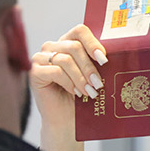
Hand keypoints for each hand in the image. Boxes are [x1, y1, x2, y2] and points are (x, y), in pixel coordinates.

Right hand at [30, 22, 106, 150]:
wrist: (66, 119)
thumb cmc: (80, 96)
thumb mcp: (90, 74)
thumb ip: (96, 61)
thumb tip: (114, 53)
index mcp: (66, 42)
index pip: (80, 31)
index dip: (93, 43)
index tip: (104, 59)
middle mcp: (52, 46)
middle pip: (74, 46)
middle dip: (89, 66)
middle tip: (98, 83)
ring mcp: (40, 58)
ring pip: (65, 59)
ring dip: (80, 77)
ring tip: (90, 92)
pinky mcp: (35, 71)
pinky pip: (55, 71)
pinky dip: (69, 83)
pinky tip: (75, 93)